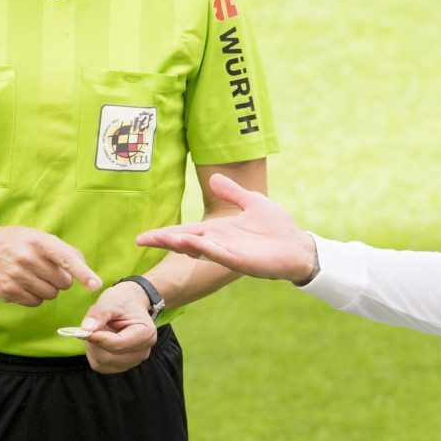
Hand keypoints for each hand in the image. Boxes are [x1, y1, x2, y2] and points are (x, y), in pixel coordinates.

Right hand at [0, 226, 102, 306]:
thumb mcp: (40, 237)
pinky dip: (34, 297)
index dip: (83, 273)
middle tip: (47, 270)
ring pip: (50, 295)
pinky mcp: (8, 290)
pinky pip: (35, 302)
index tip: (95, 285)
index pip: (66, 259)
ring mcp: (16, 276)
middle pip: (62, 283)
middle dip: (60, 280)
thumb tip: (85, 270)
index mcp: (39, 242)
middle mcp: (27, 258)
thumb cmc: (19, 242)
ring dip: (48, 289)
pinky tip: (24, 284)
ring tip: (34, 277)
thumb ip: (64, 251)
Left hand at [78, 281, 158, 373]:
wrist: (130, 304)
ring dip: (93, 348)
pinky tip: (98, 340)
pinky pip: (100, 365)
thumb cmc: (122, 301)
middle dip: (94, 343)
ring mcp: (133, 360)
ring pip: (103, 363)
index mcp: (146, 334)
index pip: (118, 344)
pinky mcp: (122, 365)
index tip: (83, 330)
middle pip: (109, 357)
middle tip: (88, 327)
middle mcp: (142, 351)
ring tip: (96, 330)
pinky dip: (94, 353)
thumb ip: (99, 314)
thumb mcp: (111, 301)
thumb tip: (86, 328)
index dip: (98, 338)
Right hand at [135, 175, 318, 283]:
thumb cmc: (277, 227)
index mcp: (218, 230)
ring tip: (166, 239)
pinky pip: (223, 256)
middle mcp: (219, 243)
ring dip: (184, 245)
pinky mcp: (243, 262)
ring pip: (201, 249)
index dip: (165, 233)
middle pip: (186, 241)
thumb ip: (232, 192)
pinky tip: (199, 244)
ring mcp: (230, 253)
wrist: (298, 245)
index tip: (142, 236)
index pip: (186, 231)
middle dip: (165, 240)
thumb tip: (212, 178)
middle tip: (142, 240)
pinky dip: (211, 250)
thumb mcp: (252, 202)